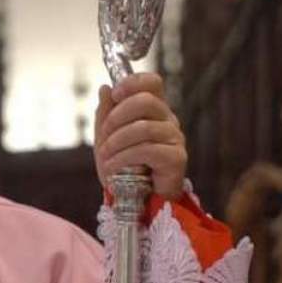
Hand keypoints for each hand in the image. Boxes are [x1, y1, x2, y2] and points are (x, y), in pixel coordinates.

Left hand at [93, 72, 186, 199]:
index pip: (152, 82)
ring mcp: (175, 138)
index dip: (132, 82)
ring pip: (143, 128)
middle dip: (117, 117)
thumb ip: (106, 113)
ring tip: (105, 156)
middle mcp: (167, 119)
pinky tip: (112, 167)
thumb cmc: (124, 167)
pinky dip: (123, 158)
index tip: (114, 94)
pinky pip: (147, 150)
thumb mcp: (107, 138)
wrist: (136, 200)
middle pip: (146, 101)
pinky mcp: (176, 158)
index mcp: (153, 109)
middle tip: (104, 135)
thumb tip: (105, 88)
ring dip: (116, 142)